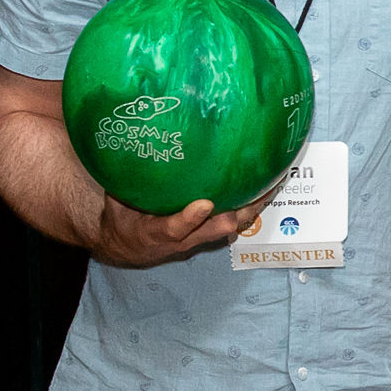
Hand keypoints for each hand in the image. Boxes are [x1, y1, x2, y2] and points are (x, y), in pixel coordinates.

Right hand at [84, 192, 260, 267]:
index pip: (173, 228)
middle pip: (215, 230)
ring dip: (252, 207)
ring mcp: (198, 237)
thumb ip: (126, 180)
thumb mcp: (117, 202)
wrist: (126, 247)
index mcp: (154, 232)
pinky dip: (251, 204)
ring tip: (273, 181)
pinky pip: (235, 220)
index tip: (203, 204)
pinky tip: (268, 183)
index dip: (189, 218)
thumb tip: (129, 143)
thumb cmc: (122, 220)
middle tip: (256, 189)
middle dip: (237, 212)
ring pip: (232, 225)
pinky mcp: (209, 232)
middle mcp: (182, 239)